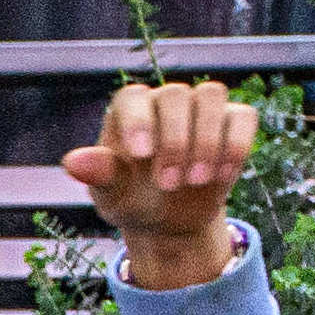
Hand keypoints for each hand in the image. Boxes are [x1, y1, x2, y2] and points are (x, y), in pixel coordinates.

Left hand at [64, 79, 254, 288]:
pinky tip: (222, 177)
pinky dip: (235, 144)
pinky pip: (242, 116)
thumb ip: (99, 175)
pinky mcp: (232, 121)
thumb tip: (72, 162)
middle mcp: (164, 101)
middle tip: (168, 184)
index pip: (132, 97)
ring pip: (211, 94)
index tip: (141, 156)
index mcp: (129, 112)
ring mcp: (200, 107)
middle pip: (176, 95)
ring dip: (207, 138)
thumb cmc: (131, 201)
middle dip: (175, 141)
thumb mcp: (112, 195)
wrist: (168, 220)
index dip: (138, 120)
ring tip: (195, 181)